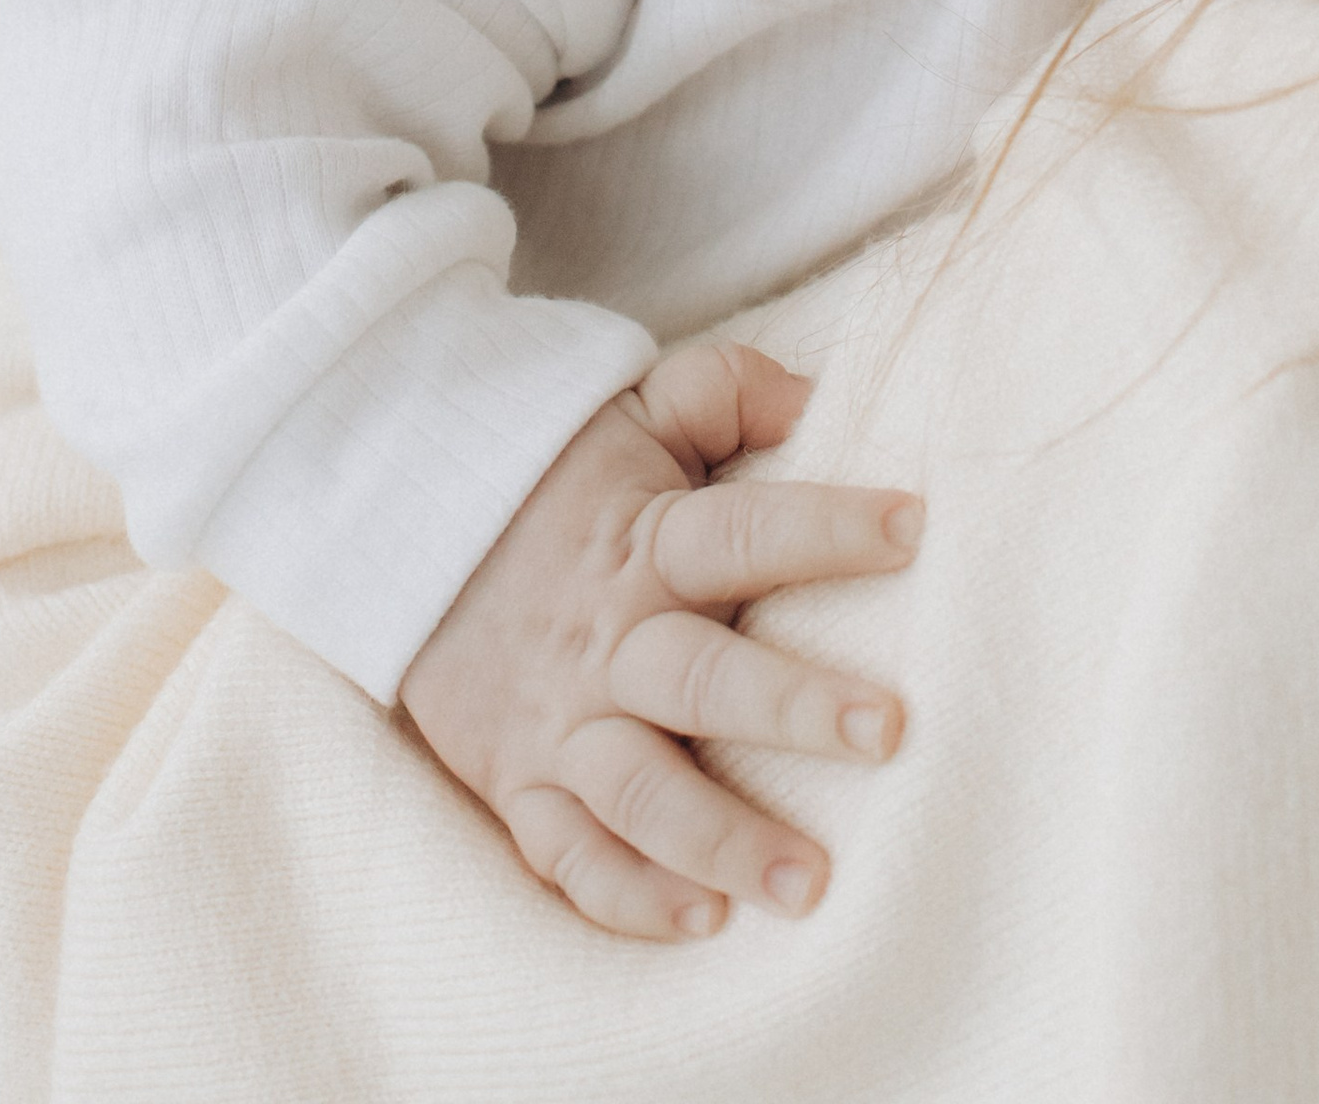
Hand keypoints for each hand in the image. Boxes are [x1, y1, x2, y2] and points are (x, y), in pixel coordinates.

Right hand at [399, 339, 921, 941]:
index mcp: (647, 545)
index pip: (745, 532)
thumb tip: (816, 398)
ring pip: (641, 793)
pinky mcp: (521, 786)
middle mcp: (609, 643)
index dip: (827, 526)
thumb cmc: (557, 481)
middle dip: (792, 708)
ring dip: (723, 840)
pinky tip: (703, 923)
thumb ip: (724, 395)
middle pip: (702, 679)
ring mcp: (562, 725)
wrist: (406, 537)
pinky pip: (571, 857)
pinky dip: (631, 898)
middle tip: (885, 733)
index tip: (913, 526)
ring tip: (810, 882)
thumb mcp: (635, 412)